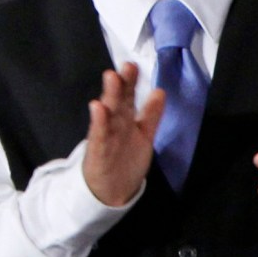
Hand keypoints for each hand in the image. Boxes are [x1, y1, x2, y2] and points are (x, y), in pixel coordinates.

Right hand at [82, 62, 163, 207]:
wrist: (111, 191)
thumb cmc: (126, 159)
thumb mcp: (144, 135)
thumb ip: (151, 114)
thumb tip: (160, 91)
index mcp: (125, 120)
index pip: (128, 97)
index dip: (131, 82)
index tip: (132, 65)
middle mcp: (114, 125)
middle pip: (118, 101)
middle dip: (121, 84)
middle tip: (126, 66)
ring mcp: (105, 137)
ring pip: (108, 114)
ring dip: (110, 96)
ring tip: (112, 77)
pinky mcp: (98, 152)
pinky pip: (99, 136)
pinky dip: (99, 122)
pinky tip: (98, 107)